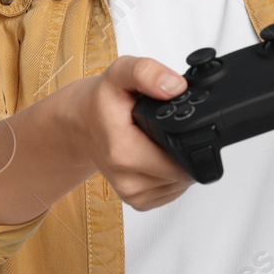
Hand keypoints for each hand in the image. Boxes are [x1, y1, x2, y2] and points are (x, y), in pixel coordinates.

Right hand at [63, 55, 196, 210]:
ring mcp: (133, 194)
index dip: (193, 141)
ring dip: (180, 162)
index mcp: (124, 152)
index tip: (182, 124)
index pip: (182, 161)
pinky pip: (173, 191)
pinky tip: (159, 153)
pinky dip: (173, 174)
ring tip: (161, 139)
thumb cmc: (101, 101)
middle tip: (169, 128)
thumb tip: (176, 86)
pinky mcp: (139, 201)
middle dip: (187, 149)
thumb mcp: (121, 73)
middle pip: (185, 173)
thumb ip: (147, 73)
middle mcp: (128, 179)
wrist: (80, 124)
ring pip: (181, 183)